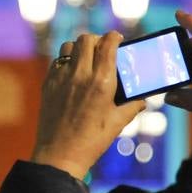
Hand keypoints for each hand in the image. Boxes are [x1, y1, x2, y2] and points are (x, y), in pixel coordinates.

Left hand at [31, 32, 146, 179]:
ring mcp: (61, 78)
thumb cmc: (92, 141)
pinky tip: (73, 72)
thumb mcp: (118, 123)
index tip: (118, 38)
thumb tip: (143, 99)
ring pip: (69, 46)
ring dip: (80, 48)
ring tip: (87, 58)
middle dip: (97, 40)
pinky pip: (57, 61)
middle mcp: (80, 75)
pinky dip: (67, 60)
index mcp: (101, 82)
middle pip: (87, 39)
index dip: (114, 37)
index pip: (108, 44)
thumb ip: (133, 106)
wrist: (60, 155)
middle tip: (103, 48)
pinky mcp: (48, 84)